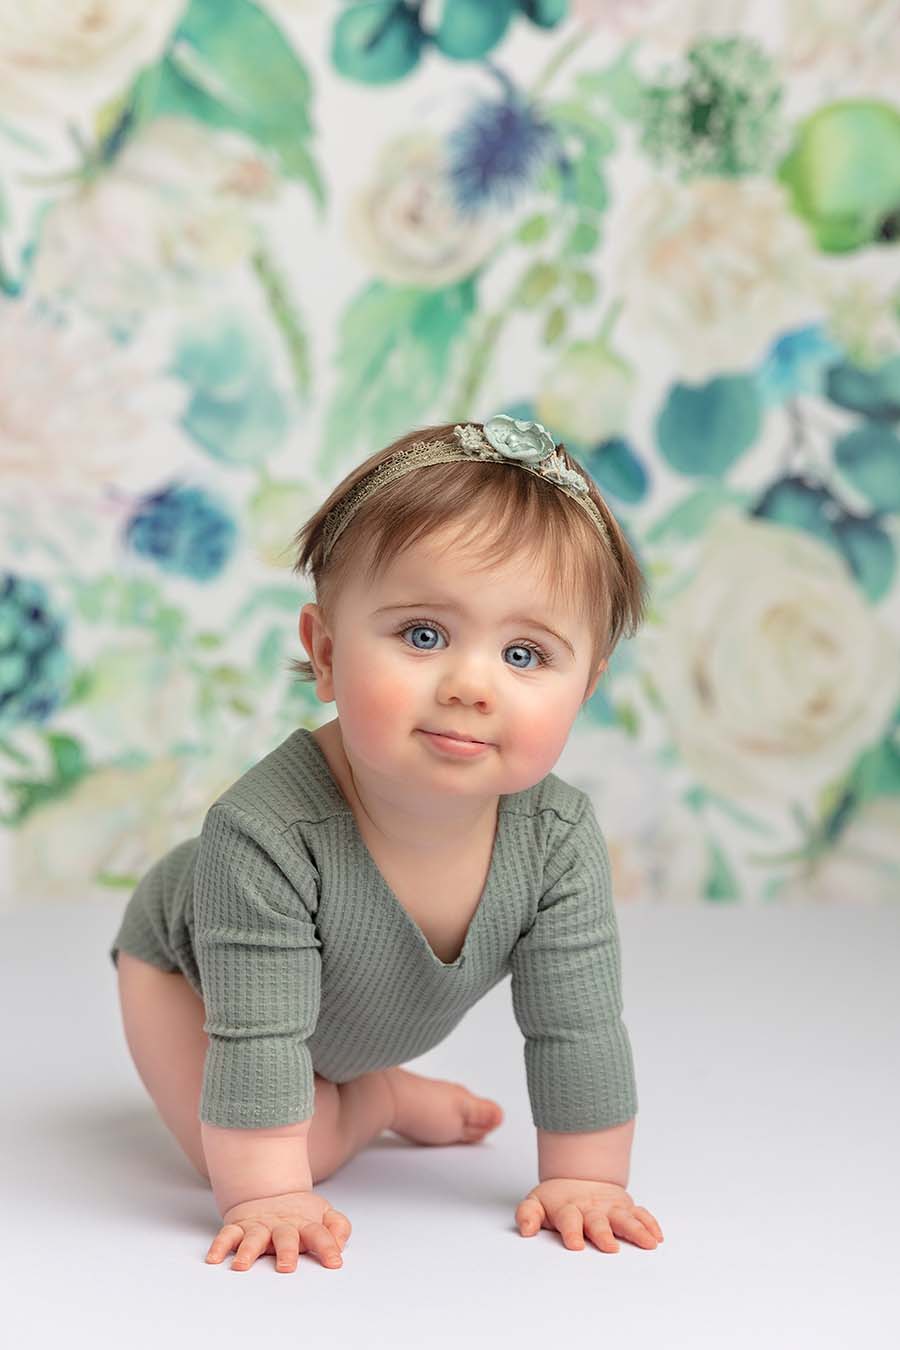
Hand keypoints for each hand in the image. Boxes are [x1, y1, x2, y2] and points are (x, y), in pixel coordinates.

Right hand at [205, 1189, 351, 1272]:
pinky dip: (219, 1245)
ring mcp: (259, 1226)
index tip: (334, 1263)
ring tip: (242, 1266)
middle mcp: (281, 1226)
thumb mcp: (324, 1214)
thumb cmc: (299, 1213)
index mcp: (304, 1224)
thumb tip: (341, 1243)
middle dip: (286, 1251)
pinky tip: (214, 1258)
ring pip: (253, 1237)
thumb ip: (338, 1227)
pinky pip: (227, 1235)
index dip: (328, 1247)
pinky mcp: (239, 1226)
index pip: (319, 1234)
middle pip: (285, 1237)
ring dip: (247, 1251)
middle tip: (287, 1267)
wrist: (269, 1190)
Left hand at [516, 1179, 663, 1252]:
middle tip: (610, 1247)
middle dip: (604, 1234)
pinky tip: (657, 1236)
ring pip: (625, 1218)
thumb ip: (528, 1215)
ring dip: (636, 1230)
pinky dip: (649, 1224)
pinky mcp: (626, 1208)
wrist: (578, 1179)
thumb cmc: (557, 1201)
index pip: (569, 1220)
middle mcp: (591, 1209)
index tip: (575, 1245)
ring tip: (648, 1243)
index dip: (571, 1232)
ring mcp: (610, 1208)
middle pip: (598, 1221)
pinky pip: (640, 1215)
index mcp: (568, 1209)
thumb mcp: (536, 1203)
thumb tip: (525, 1229)